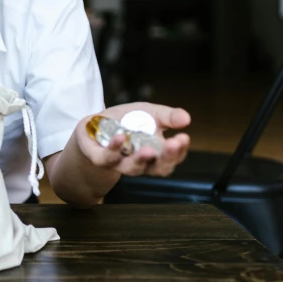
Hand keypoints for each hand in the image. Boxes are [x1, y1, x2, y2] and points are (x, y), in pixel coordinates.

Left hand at [75, 102, 190, 176]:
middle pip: (158, 168)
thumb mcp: (150, 113)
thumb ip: (168, 116)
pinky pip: (108, 158)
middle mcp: (140, 164)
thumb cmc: (128, 121)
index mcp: (156, 155)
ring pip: (133, 168)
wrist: (96, 123)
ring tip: (148, 149)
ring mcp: (120, 163)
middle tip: (174, 144)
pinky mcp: (100, 158)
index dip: (179, 151)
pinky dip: (114, 149)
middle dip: (167, 157)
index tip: (183, 137)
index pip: (171, 158)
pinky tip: (121, 137)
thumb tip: (186, 118)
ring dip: (141, 159)